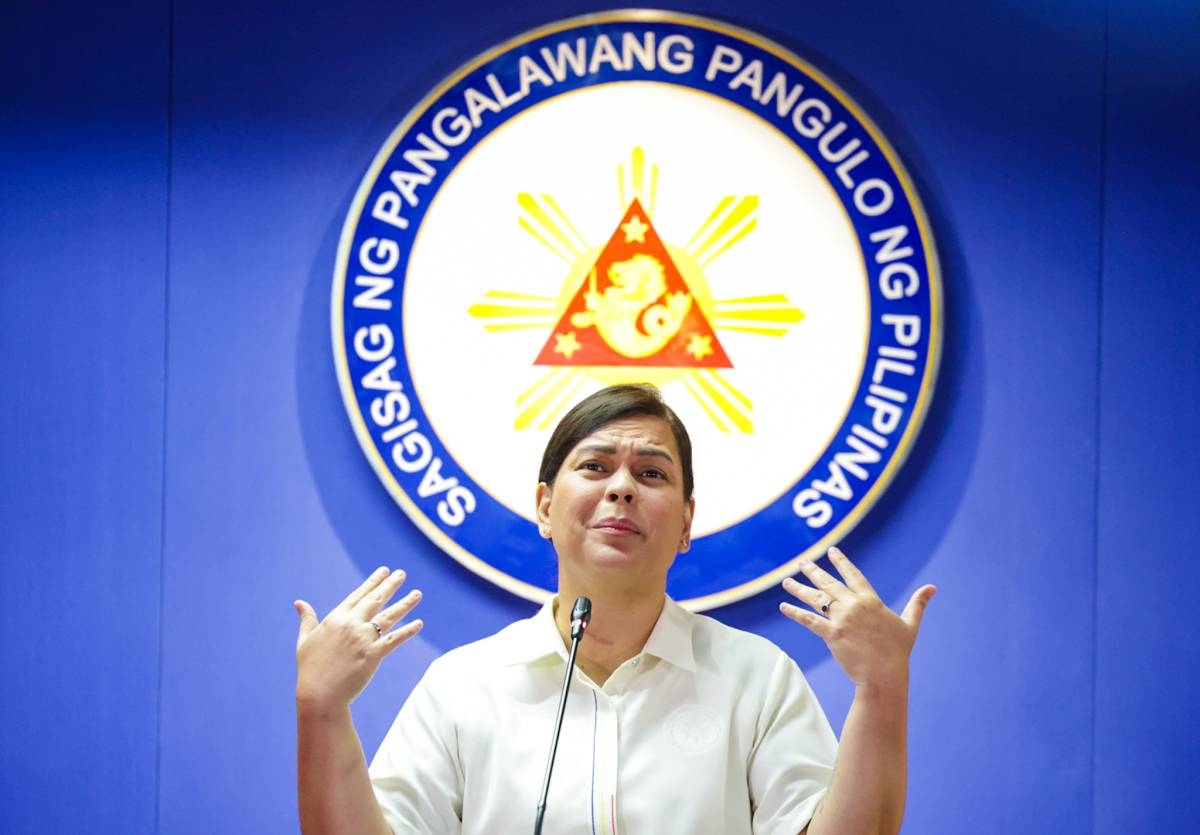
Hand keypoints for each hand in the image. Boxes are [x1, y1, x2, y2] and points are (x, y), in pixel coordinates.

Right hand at [294, 566, 423, 710]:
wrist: (319, 694)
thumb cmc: (310, 669)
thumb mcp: (305, 640)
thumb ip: (307, 619)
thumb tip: (299, 602)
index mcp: (336, 618)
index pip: (359, 595)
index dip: (373, 582)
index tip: (384, 570)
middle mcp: (352, 624)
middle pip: (376, 600)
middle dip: (390, 585)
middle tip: (402, 574)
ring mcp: (363, 639)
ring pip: (389, 616)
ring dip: (405, 604)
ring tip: (417, 594)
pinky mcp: (373, 655)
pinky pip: (394, 639)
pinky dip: (408, 631)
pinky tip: (419, 623)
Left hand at [779, 547, 933, 690]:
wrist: (885, 674)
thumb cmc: (898, 651)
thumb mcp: (910, 624)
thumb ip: (918, 604)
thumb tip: (932, 588)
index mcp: (871, 601)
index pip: (853, 575)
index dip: (841, 562)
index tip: (831, 551)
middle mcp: (854, 605)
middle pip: (829, 583)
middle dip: (813, 571)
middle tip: (802, 562)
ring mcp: (841, 619)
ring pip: (815, 598)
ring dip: (799, 589)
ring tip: (786, 581)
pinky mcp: (831, 633)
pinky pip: (809, 620)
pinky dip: (795, 613)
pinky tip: (784, 606)